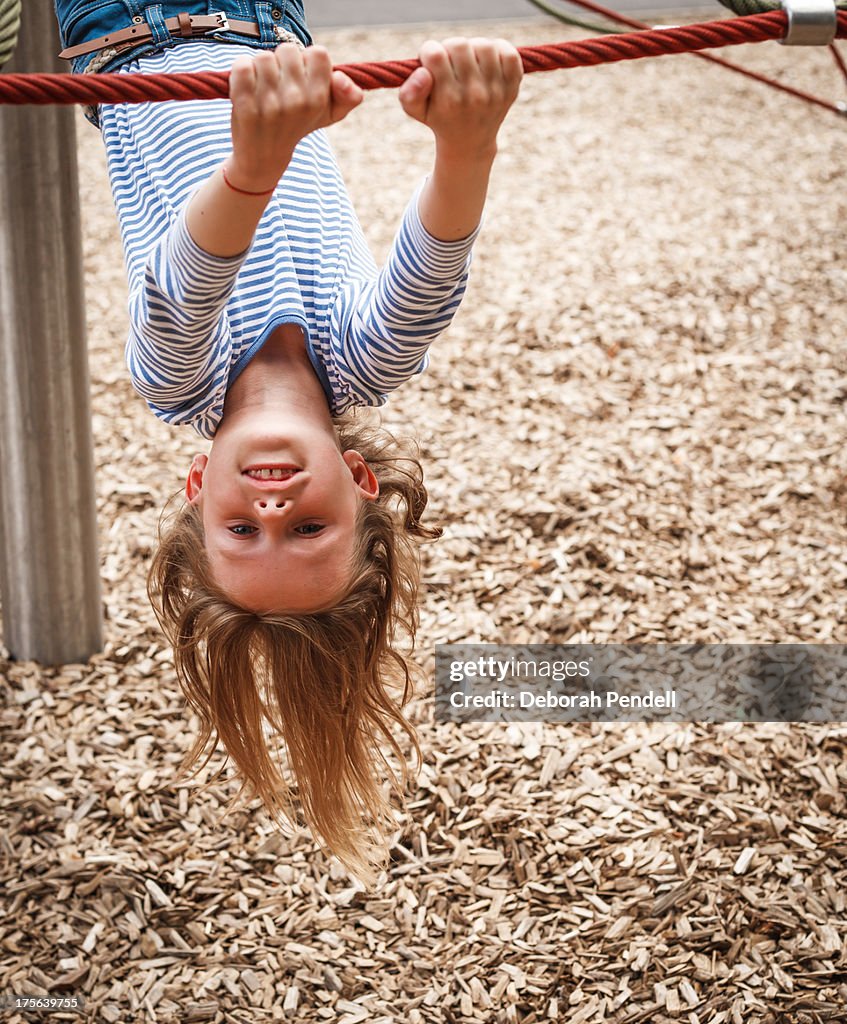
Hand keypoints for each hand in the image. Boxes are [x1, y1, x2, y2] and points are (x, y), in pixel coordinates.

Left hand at [226, 44, 362, 192]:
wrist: (263, 157)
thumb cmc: (299, 125)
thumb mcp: (330, 114)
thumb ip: (349, 95)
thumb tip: (341, 77)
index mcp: (318, 100)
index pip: (318, 53)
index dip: (307, 61)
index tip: (301, 78)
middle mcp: (296, 101)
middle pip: (288, 50)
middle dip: (282, 63)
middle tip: (280, 85)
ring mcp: (269, 103)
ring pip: (263, 57)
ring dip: (260, 69)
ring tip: (263, 89)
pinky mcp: (244, 103)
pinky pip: (241, 65)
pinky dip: (241, 72)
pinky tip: (247, 89)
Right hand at [398, 38, 522, 161]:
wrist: (470, 143)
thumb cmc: (439, 119)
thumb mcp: (416, 111)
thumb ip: (410, 93)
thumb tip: (424, 72)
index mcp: (449, 100)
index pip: (436, 55)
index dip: (428, 52)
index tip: (430, 62)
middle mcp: (474, 96)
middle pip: (459, 45)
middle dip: (449, 47)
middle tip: (448, 61)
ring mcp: (496, 91)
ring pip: (484, 45)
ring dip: (473, 48)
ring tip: (467, 61)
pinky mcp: (512, 86)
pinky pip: (508, 52)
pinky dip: (497, 50)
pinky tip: (486, 62)